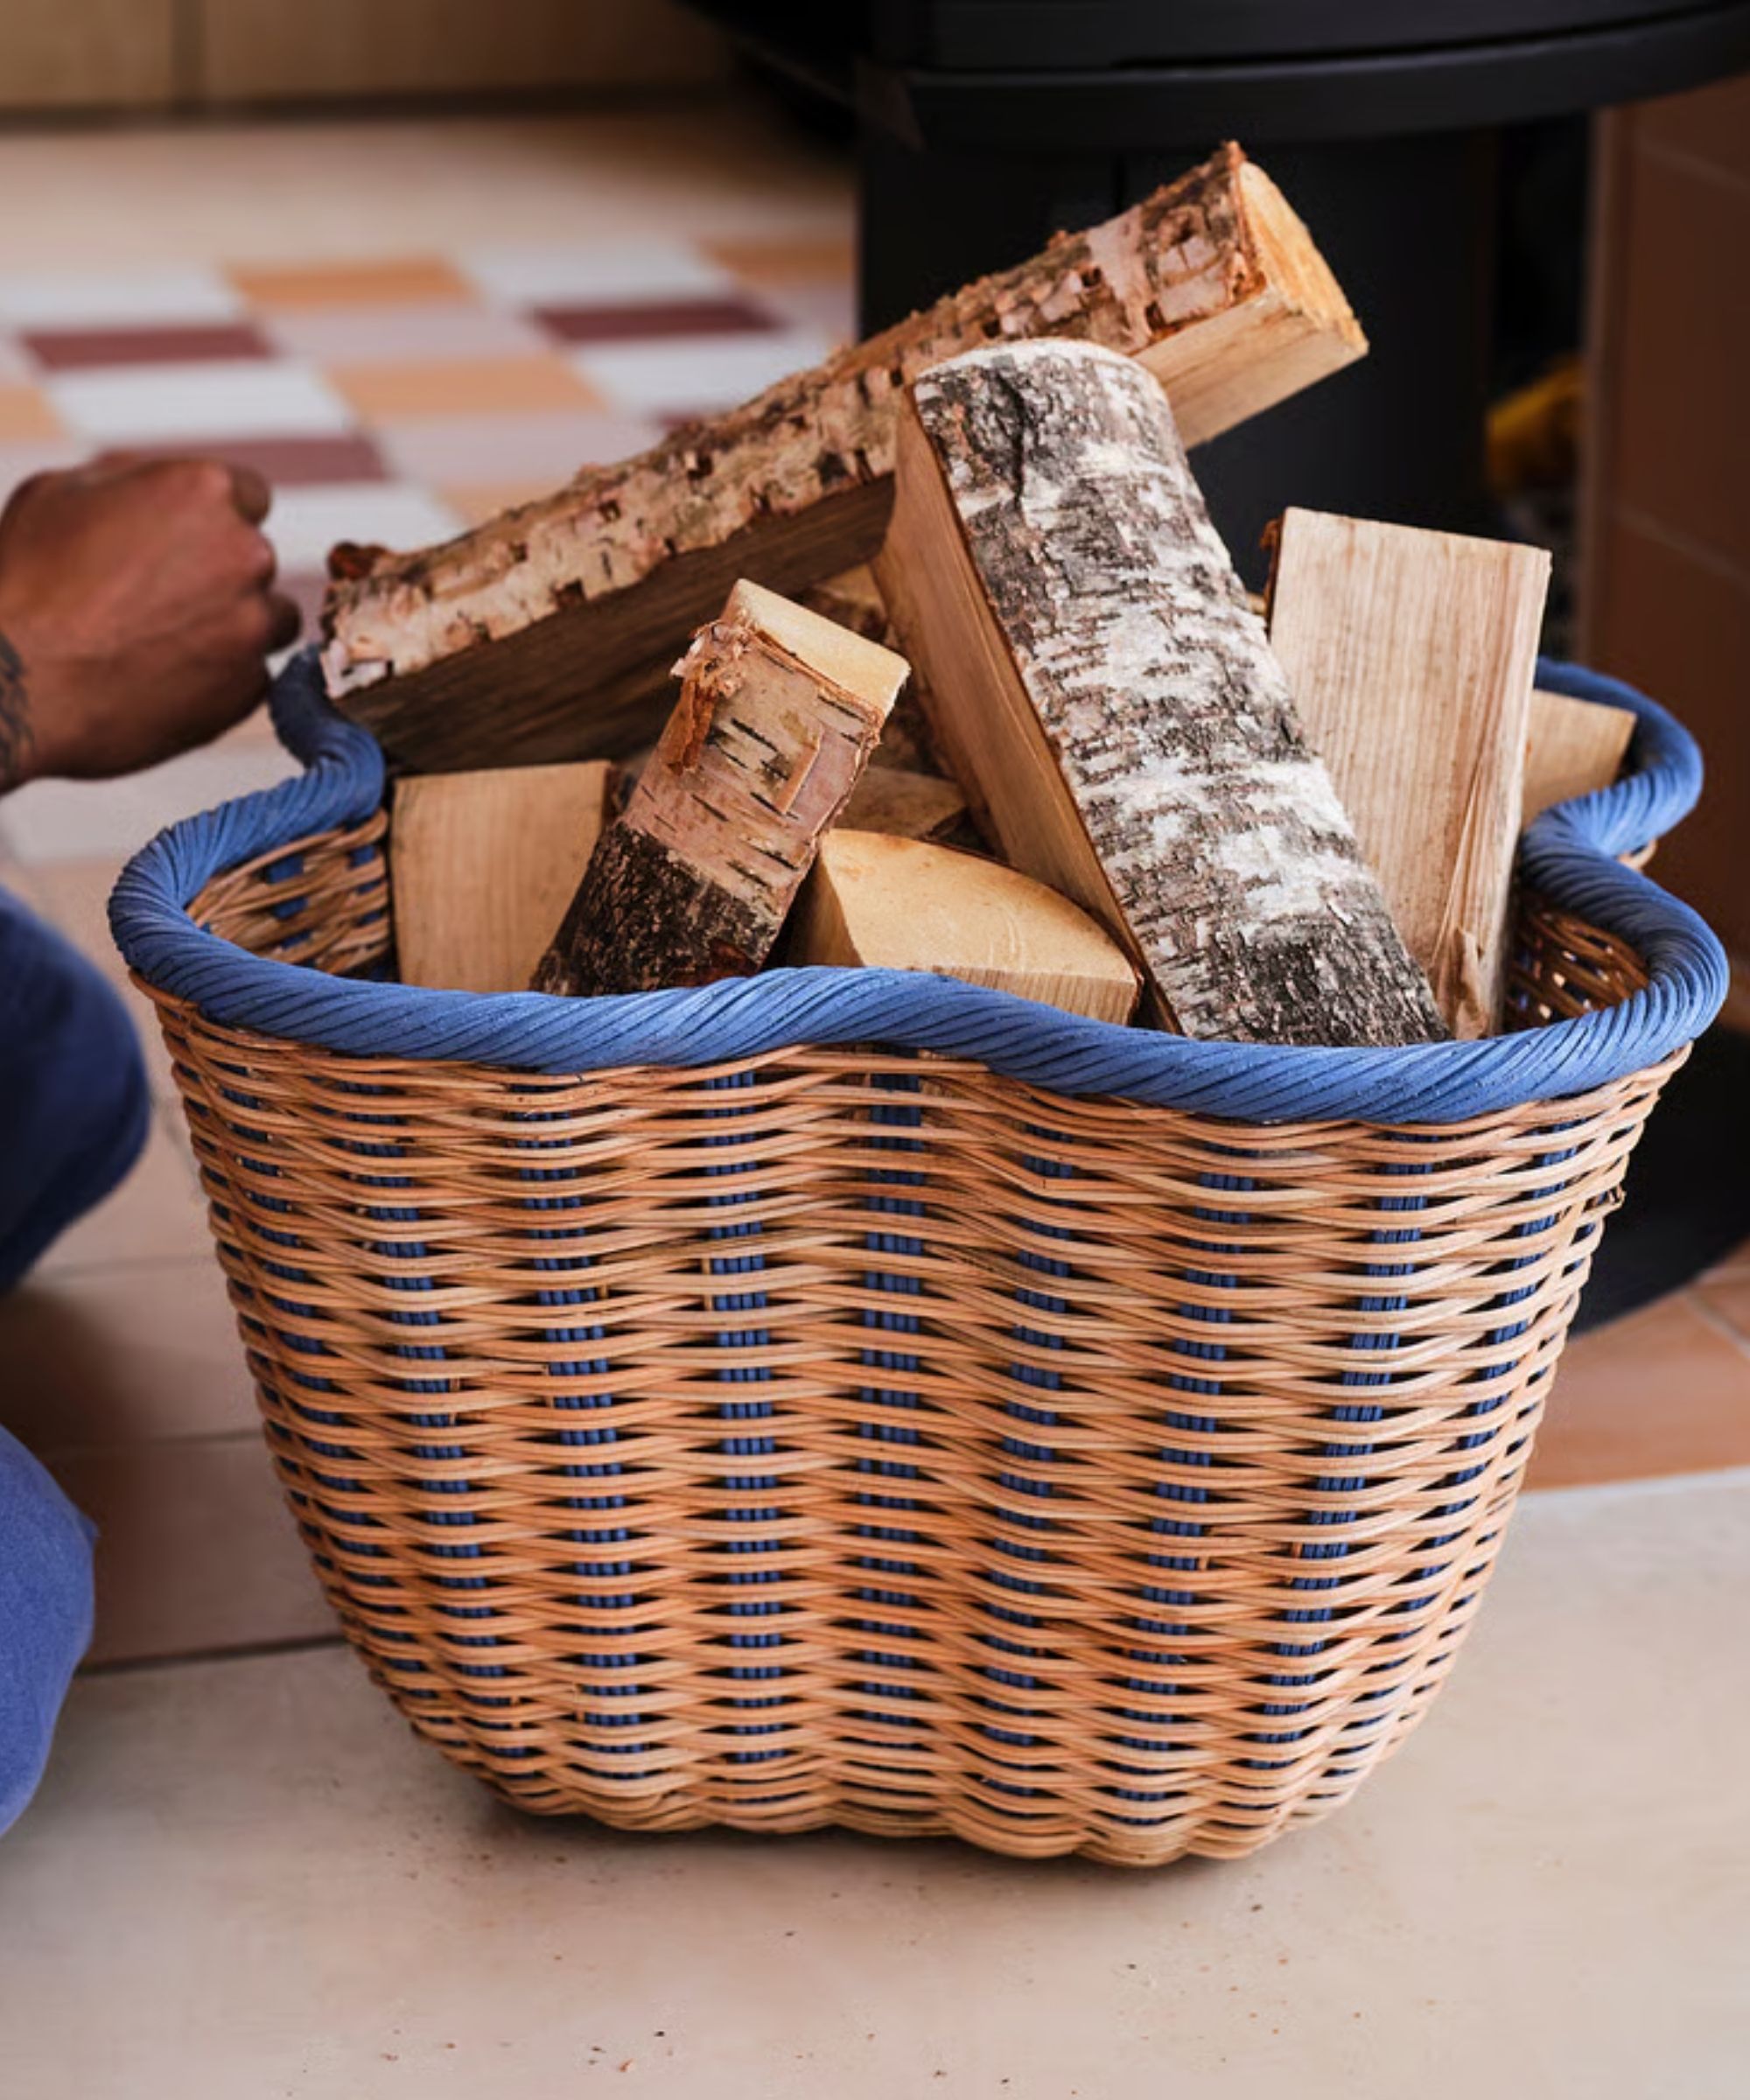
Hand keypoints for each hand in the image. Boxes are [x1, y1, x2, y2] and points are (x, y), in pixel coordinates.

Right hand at [0, 455, 300, 789]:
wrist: (19, 684)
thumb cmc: (26, 583)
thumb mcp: (61, 492)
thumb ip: (131, 478)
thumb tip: (157, 479)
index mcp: (205, 491)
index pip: (250, 495)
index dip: (215, 519)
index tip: (189, 542)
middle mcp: (245, 554)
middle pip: (255, 559)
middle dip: (220, 574)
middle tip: (159, 598)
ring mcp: (253, 625)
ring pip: (269, 619)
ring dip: (235, 625)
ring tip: (167, 639)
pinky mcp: (250, 688)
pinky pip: (252, 676)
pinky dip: (221, 677)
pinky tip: (166, 677)